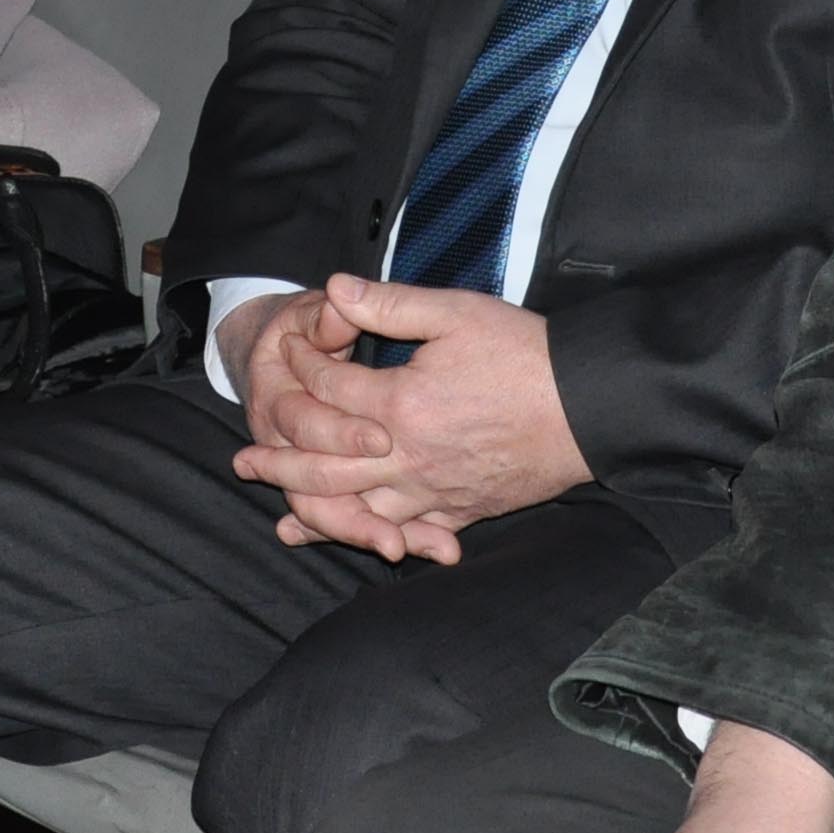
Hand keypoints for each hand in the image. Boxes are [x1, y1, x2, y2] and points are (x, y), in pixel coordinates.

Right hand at [218, 289, 403, 547]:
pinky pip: (364, 516)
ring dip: (370, 534)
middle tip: (392, 542)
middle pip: (321, 488)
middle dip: (355, 518)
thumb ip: (329, 312)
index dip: (344, 433)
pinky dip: (401, 532)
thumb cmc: (298, 326)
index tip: (384, 441)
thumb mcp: (307, 314)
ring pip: (335, 513)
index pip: (307, 424)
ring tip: (407, 553)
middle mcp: (290, 442)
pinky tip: (439, 547)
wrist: (272, 349)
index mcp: (281, 397)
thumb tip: (340, 294)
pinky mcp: (339, 479)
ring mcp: (313, 465)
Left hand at [228, 273, 588, 562]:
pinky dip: (375, 539)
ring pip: (359, 510)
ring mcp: (434, 490)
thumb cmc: (525, 355)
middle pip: (326, 466)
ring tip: (281, 515)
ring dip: (314, 510)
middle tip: (244, 460)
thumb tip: (334, 289)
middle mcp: (408, 457)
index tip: (286, 351)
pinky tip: (361, 543)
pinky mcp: (460, 510)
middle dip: (280, 461)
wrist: (588, 407)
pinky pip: (407, 532)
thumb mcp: (457, 313)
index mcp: (401, 403)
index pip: (328, 393)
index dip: (302, 368)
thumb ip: (390, 304)